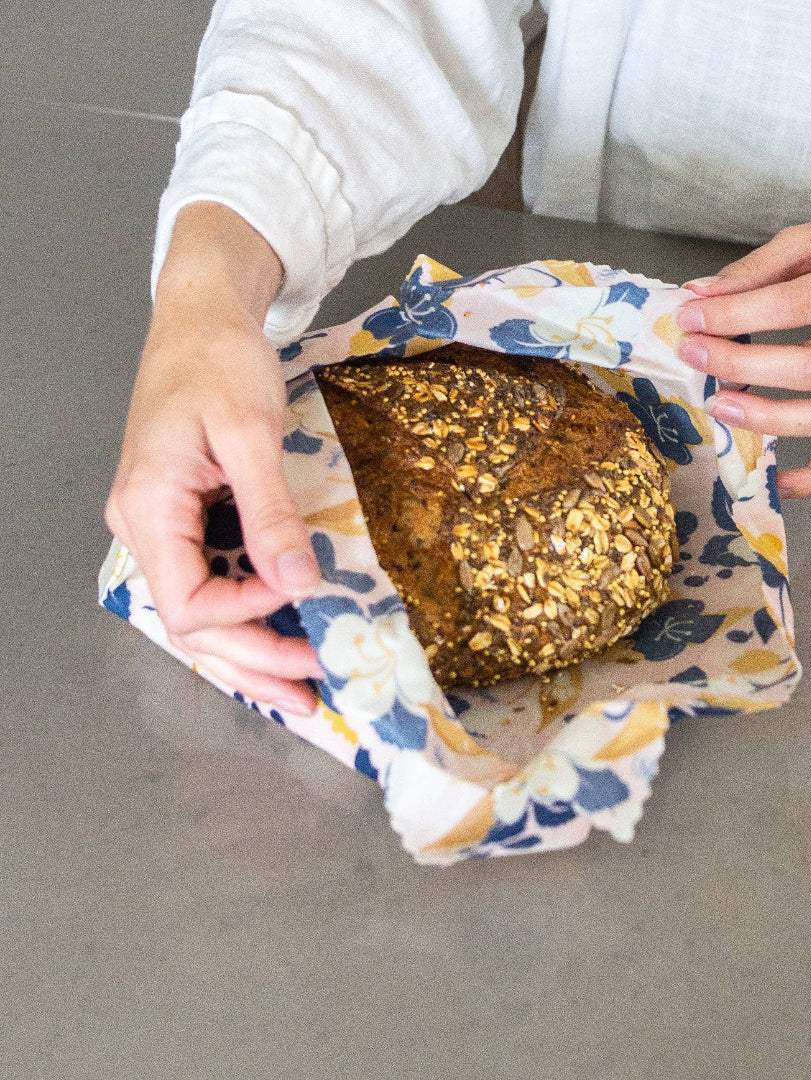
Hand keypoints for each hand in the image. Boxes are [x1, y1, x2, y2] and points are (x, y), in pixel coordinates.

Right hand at [106, 204, 323, 714]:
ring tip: (298, 692)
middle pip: (191, 623)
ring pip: (199, 612)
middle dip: (253, 662)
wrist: (203, 317)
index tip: (303, 596)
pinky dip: (247, 615)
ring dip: (249, 654)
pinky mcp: (186, 518)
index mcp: (148, 509)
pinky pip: (210, 581)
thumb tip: (298, 582)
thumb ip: (269, 512)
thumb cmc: (218, 361)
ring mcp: (163, 526)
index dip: (245, 616)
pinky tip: (280, 637)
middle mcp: (144, 528)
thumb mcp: (249, 433)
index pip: (187, 601)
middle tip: (312, 694)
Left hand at [675, 203, 810, 495]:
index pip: (795, 304)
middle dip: (743, 366)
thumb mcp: (809, 239)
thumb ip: (755, 267)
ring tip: (720, 407)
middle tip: (693, 356)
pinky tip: (778, 483)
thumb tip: (697, 296)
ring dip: (771, 419)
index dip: (737, 315)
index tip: (689, 320)